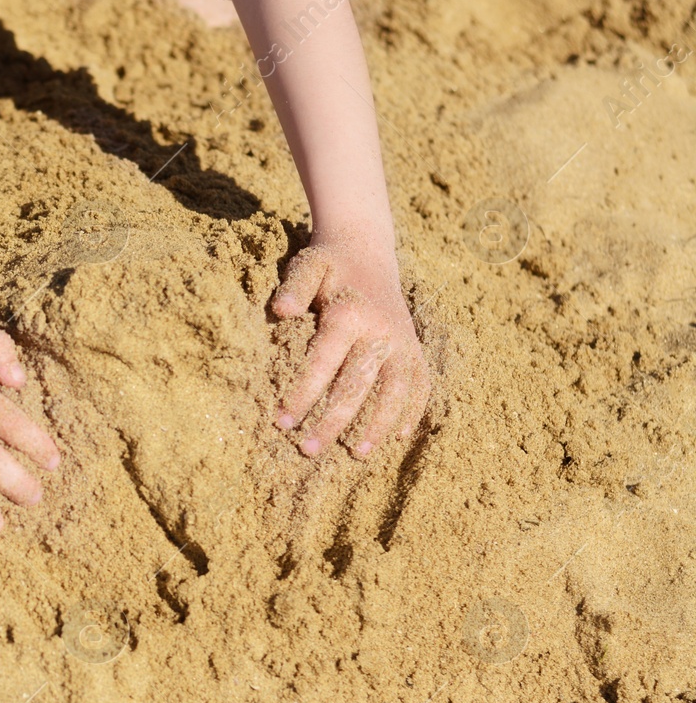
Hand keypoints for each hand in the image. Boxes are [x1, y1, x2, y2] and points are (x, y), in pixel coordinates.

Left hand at [271, 235, 429, 456]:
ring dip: (377, 425)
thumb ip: (293, 288)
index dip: (302, 394)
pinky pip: (420, 384)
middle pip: (358, 384)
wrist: (367, 248)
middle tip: (308, 450)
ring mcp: (403, 340)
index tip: (281, 422)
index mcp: (349, 312)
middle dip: (333, 420)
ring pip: (394, 390)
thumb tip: (281, 311)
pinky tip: (397, 437)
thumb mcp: (307, 266)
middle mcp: (381, 330)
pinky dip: (412, 411)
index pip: (323, 362)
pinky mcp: (414, 347)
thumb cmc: (328, 263)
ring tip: (357, 454)